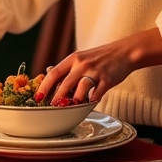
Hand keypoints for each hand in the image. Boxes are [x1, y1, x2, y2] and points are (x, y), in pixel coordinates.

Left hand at [34, 27, 161, 103]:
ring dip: (74, 100)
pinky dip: (92, 101)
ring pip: (81, 89)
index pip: (54, 73)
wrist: (124, 52)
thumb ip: (67, 67)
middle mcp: (82, 64)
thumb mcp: (81, 58)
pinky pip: (98, 93)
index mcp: (73, 59)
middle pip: (65, 83)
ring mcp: (95, 71)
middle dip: (56, 98)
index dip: (44, 86)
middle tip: (51, 108)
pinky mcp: (107, 79)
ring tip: (70, 108)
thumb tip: (47, 73)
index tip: (38, 98)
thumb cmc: (100, 57)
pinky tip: (89, 105)